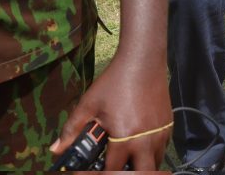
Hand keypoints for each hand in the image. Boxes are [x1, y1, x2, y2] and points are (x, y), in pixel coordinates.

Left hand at [51, 54, 170, 171]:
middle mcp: (145, 142)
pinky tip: (140, 144)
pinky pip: (162, 150)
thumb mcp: (90, 103)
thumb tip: (56, 150)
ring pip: (155, 165)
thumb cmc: (114, 81)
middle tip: (117, 168)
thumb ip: (72, 128)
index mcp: (124, 138)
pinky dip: (151, 154)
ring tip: (128, 158)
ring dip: (141, 166)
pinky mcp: (169, 127)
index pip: (114, 173)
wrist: (142, 60)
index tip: (97, 170)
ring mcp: (160, 135)